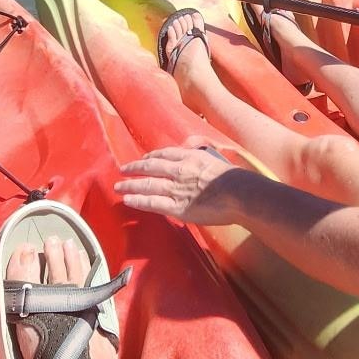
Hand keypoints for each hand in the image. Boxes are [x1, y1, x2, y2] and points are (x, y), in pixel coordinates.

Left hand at [116, 143, 242, 226]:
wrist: (239, 193)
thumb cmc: (235, 179)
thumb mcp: (218, 159)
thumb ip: (206, 155)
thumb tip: (202, 151)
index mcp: (191, 157)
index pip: (166, 154)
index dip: (152, 156)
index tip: (144, 158)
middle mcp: (180, 170)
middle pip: (151, 167)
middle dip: (135, 168)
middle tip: (122, 169)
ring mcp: (176, 188)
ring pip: (148, 184)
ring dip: (131, 184)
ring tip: (118, 186)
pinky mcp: (177, 207)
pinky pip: (153, 202)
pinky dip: (138, 200)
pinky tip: (128, 199)